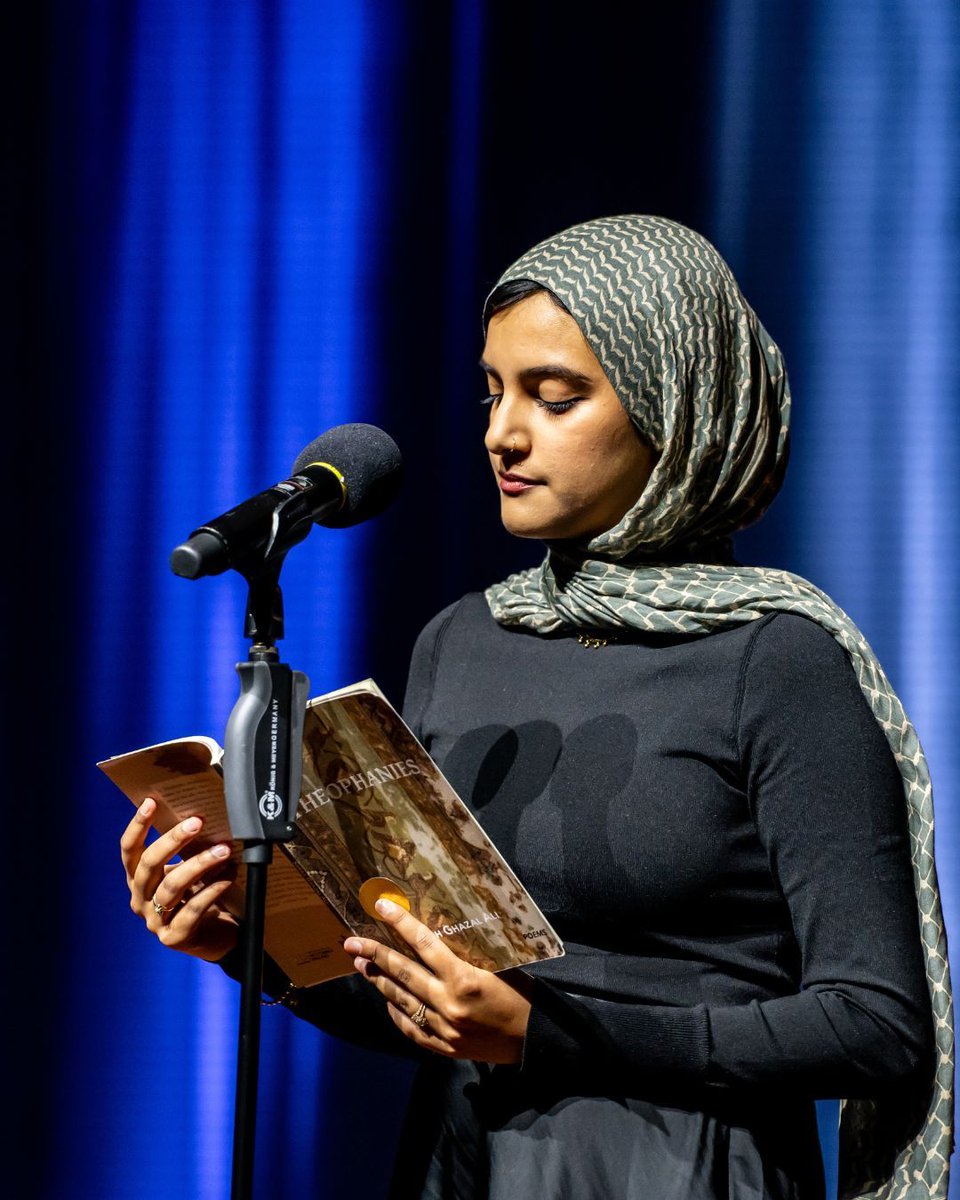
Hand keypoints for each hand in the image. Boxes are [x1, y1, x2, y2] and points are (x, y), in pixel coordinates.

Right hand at [120, 798, 239, 961]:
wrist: (215, 938)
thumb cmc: (200, 895)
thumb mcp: (188, 870)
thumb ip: (188, 851)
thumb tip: (201, 816)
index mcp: (138, 880)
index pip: (129, 851)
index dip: (137, 826)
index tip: (151, 803)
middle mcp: (140, 900)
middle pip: (149, 865)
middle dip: (173, 840)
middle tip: (198, 822)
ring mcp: (155, 921)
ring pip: (172, 886)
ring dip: (200, 863)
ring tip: (224, 849)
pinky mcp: (174, 937)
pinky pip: (193, 910)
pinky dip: (213, 889)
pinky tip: (229, 875)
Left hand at [343, 898, 532, 1063]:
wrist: (535, 1040)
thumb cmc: (523, 996)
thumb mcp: (501, 966)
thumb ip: (469, 955)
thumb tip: (441, 936)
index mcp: (464, 978)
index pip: (424, 944)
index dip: (400, 924)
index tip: (381, 907)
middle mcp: (449, 1003)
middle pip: (403, 973)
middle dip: (375, 955)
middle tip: (352, 942)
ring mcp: (443, 1028)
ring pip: (402, 1001)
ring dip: (379, 982)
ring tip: (363, 966)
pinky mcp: (444, 1048)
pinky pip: (411, 1029)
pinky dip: (396, 1013)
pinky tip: (387, 1001)